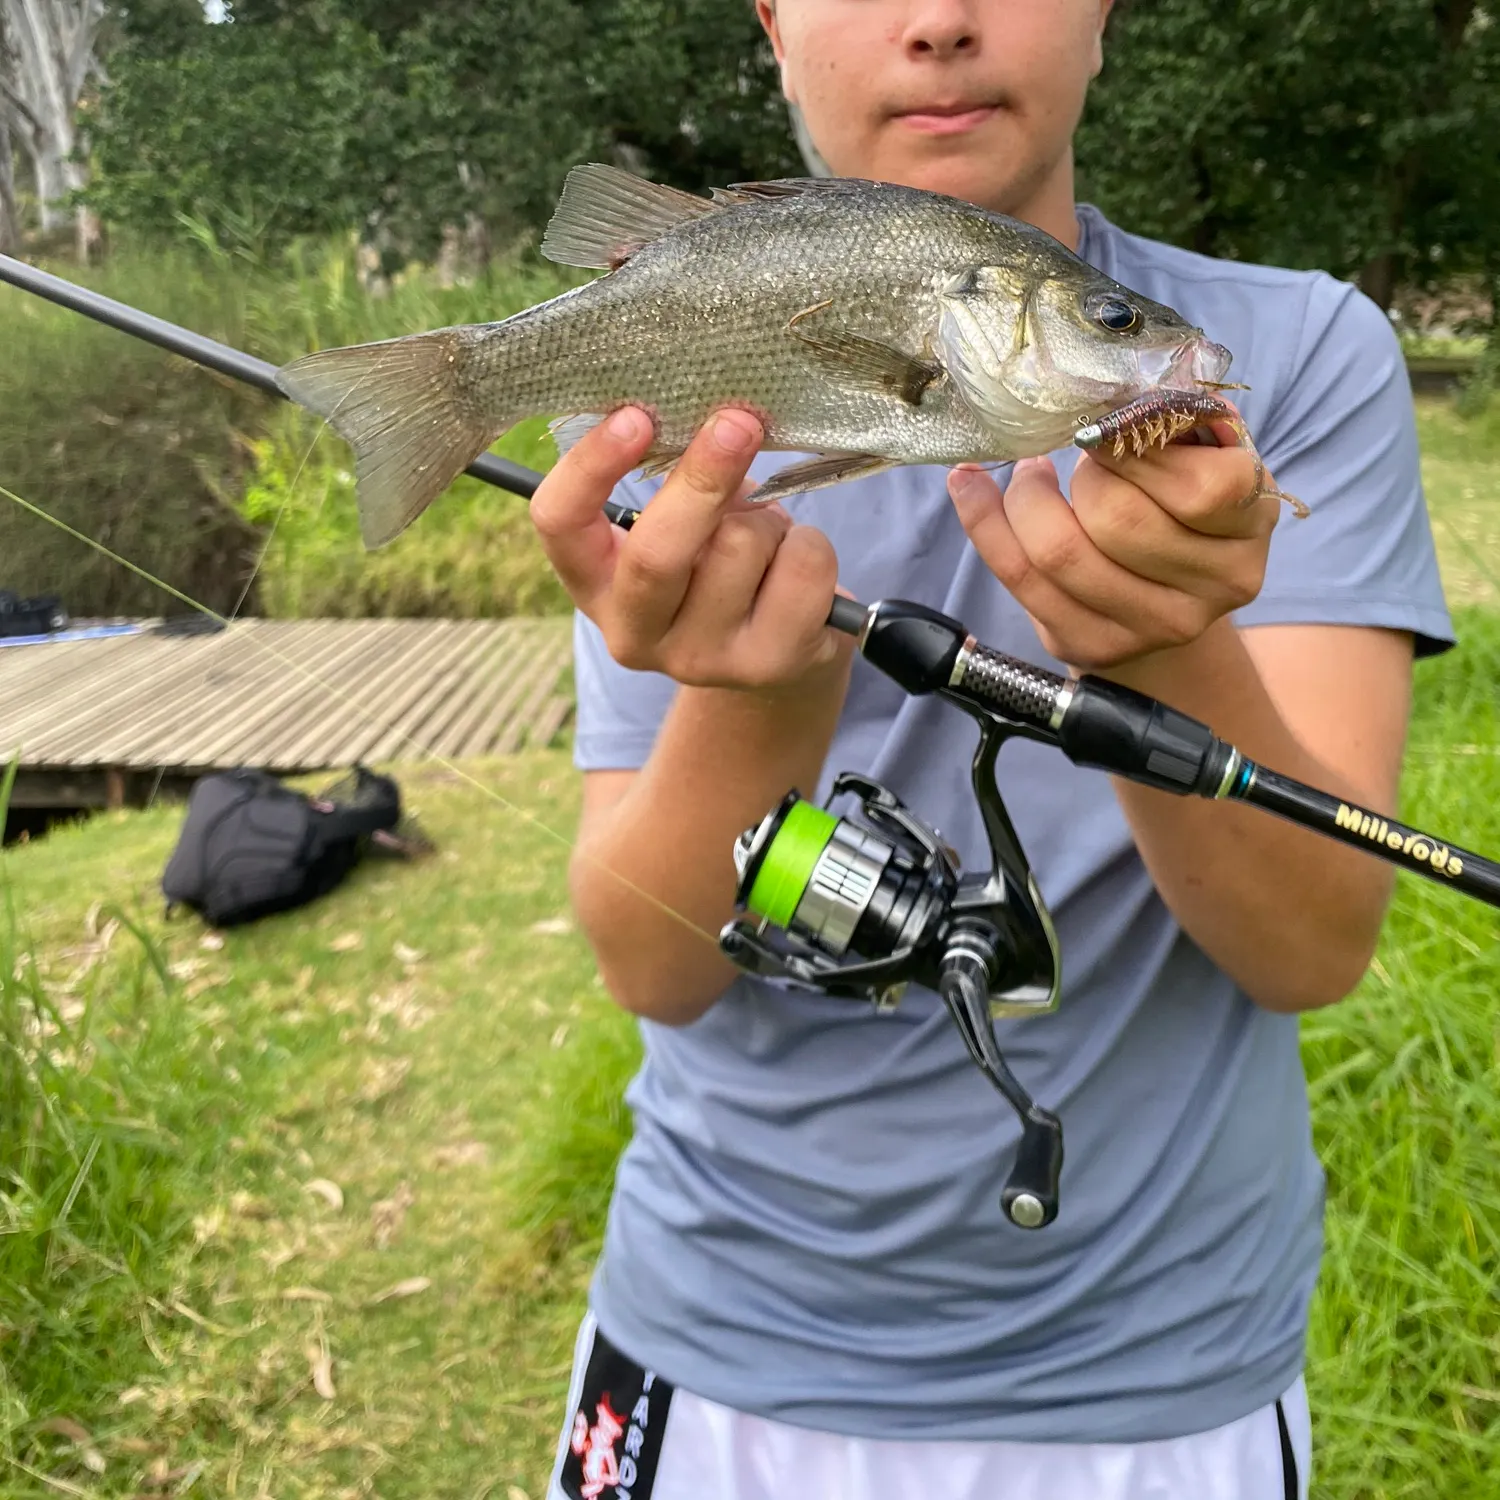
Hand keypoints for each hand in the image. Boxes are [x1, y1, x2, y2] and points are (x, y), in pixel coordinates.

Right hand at [529, 405, 843, 691]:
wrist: (777, 654)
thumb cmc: (719, 562)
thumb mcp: (683, 522)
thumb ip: (677, 482)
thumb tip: (718, 421)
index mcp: (596, 584)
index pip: (559, 523)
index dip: (590, 464)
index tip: (636, 416)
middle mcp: (635, 633)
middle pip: (658, 552)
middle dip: (703, 477)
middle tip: (737, 421)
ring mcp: (700, 660)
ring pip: (741, 545)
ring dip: (767, 517)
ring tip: (767, 537)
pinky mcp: (768, 665)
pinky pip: (801, 566)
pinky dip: (809, 545)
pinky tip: (794, 566)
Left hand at [948, 414, 1278, 672]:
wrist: (1168, 598)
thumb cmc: (1180, 506)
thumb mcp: (1203, 455)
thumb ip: (1176, 421)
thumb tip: (1117, 388)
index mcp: (1251, 526)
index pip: (1201, 489)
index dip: (1140, 448)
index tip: (1108, 427)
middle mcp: (1213, 587)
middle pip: (1118, 520)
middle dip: (1082, 473)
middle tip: (1076, 452)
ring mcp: (1152, 626)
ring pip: (1060, 553)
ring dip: (1026, 497)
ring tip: (1028, 473)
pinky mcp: (1092, 645)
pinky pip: (1018, 577)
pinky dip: (983, 522)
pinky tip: (972, 485)